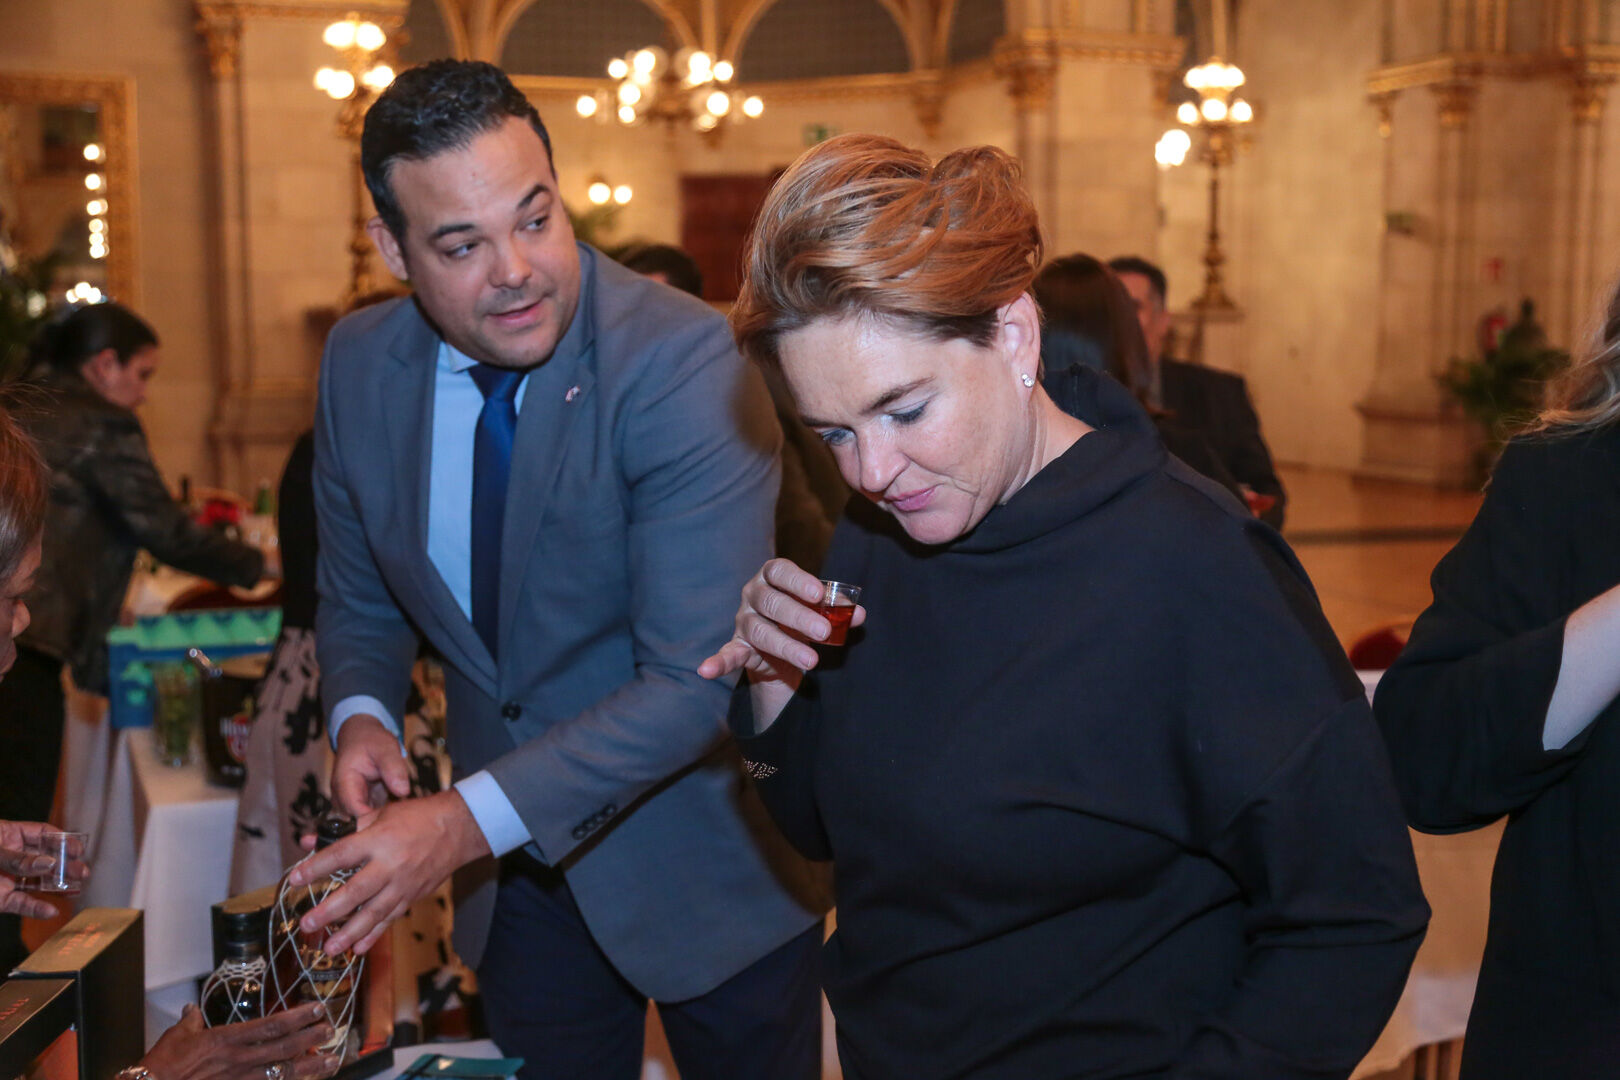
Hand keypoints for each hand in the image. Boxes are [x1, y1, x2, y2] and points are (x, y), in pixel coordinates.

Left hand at [0, 821, 87, 918]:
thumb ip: (17, 859)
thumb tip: (48, 863)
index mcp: (8, 836)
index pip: (41, 834)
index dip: (60, 840)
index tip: (77, 849)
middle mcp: (11, 858)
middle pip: (44, 859)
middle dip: (64, 865)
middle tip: (82, 872)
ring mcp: (6, 879)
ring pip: (37, 883)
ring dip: (56, 887)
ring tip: (76, 890)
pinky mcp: (1, 900)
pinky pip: (21, 904)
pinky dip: (35, 909)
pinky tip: (51, 911)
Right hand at [140, 1003, 338, 1079]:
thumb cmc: (162, 1066)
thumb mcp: (177, 1036)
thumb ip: (191, 1021)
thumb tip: (192, 1009)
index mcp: (226, 1039)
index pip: (270, 1026)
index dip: (296, 1017)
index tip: (316, 1009)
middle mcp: (237, 1060)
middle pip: (283, 1049)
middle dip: (310, 1039)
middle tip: (332, 1030)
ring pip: (282, 1074)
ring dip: (309, 1067)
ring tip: (332, 1061)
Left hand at [289, 789, 487, 956]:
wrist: (459, 828)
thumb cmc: (417, 816)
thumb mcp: (381, 814)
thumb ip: (345, 829)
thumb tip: (309, 839)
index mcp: (378, 839)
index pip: (340, 855)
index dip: (316, 867)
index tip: (294, 879)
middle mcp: (390, 864)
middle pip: (355, 892)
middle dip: (329, 910)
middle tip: (307, 924)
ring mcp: (403, 884)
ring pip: (373, 913)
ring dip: (349, 933)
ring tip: (329, 948)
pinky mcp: (413, 896)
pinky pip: (390, 918)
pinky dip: (374, 935)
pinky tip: (358, 948)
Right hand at [330, 715, 410, 816]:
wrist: (361, 735)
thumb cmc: (371, 740)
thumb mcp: (386, 748)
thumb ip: (393, 768)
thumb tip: (402, 791)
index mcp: (344, 784)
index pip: (355, 814)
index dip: (374, 822)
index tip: (396, 822)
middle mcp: (343, 797)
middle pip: (358, 823)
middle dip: (380, 826)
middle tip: (404, 825)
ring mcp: (350, 802)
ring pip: (365, 823)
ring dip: (383, 823)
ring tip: (403, 821)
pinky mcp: (361, 804)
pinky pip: (371, 817)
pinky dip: (384, 817)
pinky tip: (400, 816)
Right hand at [697, 558, 865, 684]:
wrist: (782, 648)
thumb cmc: (802, 618)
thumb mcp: (821, 612)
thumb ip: (839, 611)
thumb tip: (859, 614)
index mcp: (772, 577)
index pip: (780, 571)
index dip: (798, 580)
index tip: (819, 593)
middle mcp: (753, 595)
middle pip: (772, 602)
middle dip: (799, 617)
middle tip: (824, 632)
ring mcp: (743, 621)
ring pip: (761, 631)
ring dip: (787, 646)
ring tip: (812, 660)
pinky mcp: (738, 647)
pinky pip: (727, 654)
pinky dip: (716, 662)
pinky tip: (705, 671)